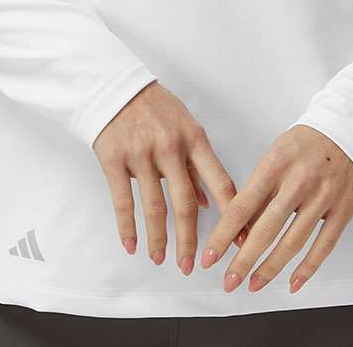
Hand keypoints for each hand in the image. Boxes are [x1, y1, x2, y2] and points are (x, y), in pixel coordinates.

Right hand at [92, 81, 239, 275]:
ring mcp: (142, 154)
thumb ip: (196, 164)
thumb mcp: (185, 126)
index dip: (232, 214)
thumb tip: (209, 201)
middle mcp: (170, 147)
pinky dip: (128, 227)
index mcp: (194, 139)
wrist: (116, 87)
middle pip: (185, 203)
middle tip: (190, 265)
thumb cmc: (155, 107)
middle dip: (189, 240)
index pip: (220, 181)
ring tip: (160, 258)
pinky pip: (123, 200)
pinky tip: (133, 245)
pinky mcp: (115, 159)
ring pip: (154, 206)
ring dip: (159, 239)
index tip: (238, 241)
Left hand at [198, 124, 352, 294]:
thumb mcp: (275, 155)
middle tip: (229, 281)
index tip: (211, 256)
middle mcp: (298, 181)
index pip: (242, 206)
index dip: (224, 235)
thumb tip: (241, 228)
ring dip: (271, 268)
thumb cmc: (306, 143)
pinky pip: (323, 245)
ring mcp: (322, 197)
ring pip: (293, 242)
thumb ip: (260, 190)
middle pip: (266, 229)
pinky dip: (308, 268)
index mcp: (275, 164)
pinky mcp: (342, 209)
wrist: (348, 130)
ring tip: (254, 284)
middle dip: (244, 260)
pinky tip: (293, 282)